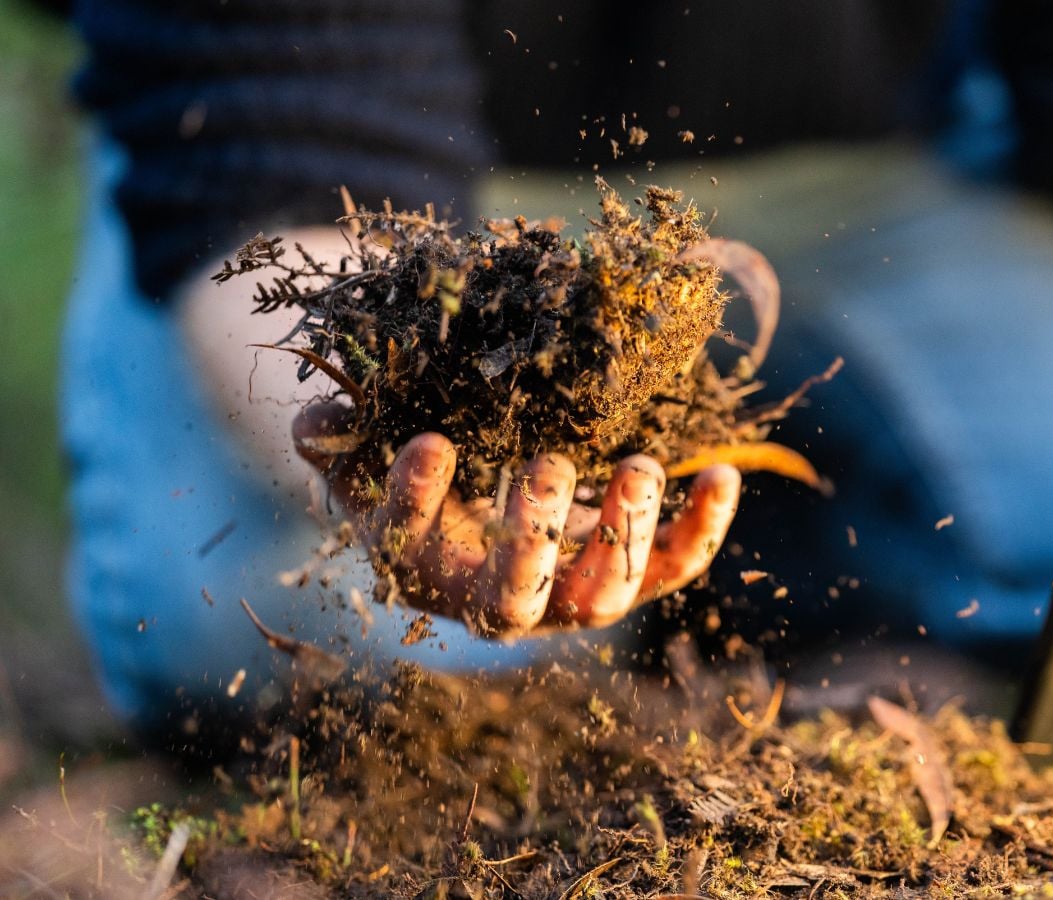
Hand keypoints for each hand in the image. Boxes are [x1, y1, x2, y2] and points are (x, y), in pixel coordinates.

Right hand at [292, 404, 740, 636]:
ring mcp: (573, 595)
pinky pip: (673, 569)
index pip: (412, 544)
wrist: (492, 511)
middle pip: (516, 598)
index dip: (415, 499)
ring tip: (638, 465)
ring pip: (604, 594)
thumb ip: (339, 443)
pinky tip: (721, 475)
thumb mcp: (372, 459)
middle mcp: (500, 601)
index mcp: (426, 570)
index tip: (430, 441)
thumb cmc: (425, 483)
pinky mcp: (633, 576)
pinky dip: (701, 530)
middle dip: (530, 537)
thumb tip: (311, 426)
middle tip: (543, 462)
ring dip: (625, 532)